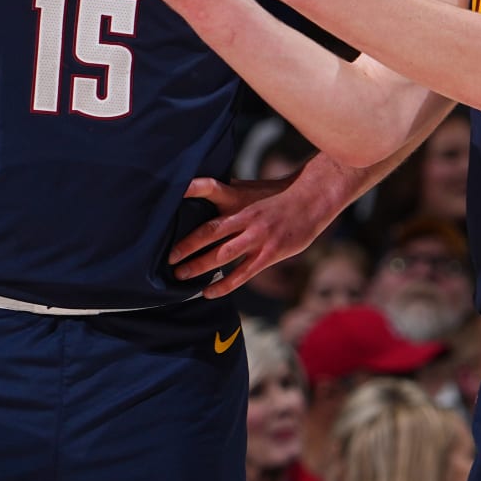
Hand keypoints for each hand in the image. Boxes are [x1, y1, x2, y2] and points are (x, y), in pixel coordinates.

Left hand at [168, 171, 345, 299]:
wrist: (312, 200)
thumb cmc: (277, 194)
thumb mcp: (250, 188)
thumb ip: (226, 192)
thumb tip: (196, 188)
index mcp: (238, 197)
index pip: (211, 188)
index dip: (193, 189)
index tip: (174, 194)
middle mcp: (246, 216)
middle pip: (211, 231)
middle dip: (187, 247)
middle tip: (168, 259)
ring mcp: (258, 236)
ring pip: (223, 255)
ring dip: (200, 267)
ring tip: (181, 276)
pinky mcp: (270, 253)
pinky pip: (242, 273)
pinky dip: (224, 284)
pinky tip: (209, 292)